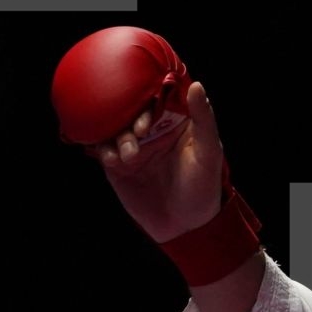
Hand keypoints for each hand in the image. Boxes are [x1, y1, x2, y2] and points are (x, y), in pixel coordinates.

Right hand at [93, 81, 226, 243]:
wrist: (185, 225)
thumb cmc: (203, 186)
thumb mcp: (209, 151)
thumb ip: (204, 119)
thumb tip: (197, 85)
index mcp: (175, 121)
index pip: (157, 97)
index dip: (151, 99)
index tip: (152, 114)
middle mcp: (151, 129)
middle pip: (131, 109)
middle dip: (130, 117)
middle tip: (139, 133)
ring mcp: (132, 145)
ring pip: (113, 127)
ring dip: (117, 135)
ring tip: (130, 155)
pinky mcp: (116, 164)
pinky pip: (102, 148)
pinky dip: (104, 150)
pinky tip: (115, 160)